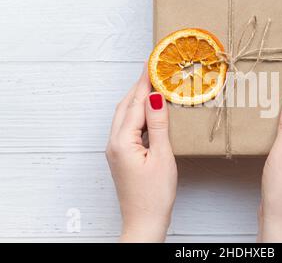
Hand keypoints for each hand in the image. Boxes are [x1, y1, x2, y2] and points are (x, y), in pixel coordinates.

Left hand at [106, 65, 176, 241]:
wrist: (144, 221)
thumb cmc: (154, 195)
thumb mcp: (162, 156)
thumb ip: (158, 125)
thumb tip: (156, 98)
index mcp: (122, 141)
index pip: (135, 104)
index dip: (144, 83)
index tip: (152, 65)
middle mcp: (114, 143)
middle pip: (125, 107)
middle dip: (138, 87)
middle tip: (153, 71)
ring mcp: (116, 149)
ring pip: (125, 116)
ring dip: (137, 100)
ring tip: (153, 86)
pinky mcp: (122, 155)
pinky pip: (127, 127)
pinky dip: (137, 114)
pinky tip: (149, 112)